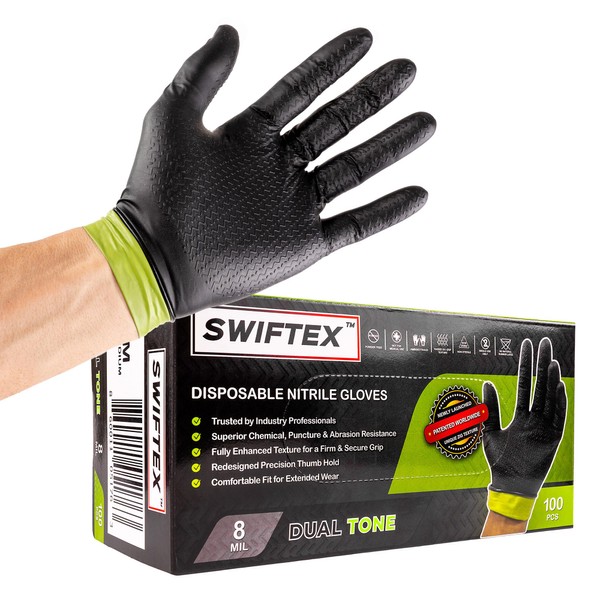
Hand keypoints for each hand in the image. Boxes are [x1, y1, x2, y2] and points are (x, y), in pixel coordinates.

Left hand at [85, 25, 434, 334]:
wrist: (157, 260)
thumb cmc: (155, 192)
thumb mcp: (172, 117)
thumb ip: (202, 73)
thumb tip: (230, 29)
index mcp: (250, 136)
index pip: (301, 89)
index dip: (332, 63)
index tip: (365, 39)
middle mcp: (278, 168)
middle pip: (337, 124)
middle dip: (372, 96)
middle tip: (407, 70)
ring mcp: (294, 206)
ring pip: (355, 169)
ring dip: (390, 146)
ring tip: (424, 123)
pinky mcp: (305, 244)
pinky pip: (356, 225)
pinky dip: (387, 211)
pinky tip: (416, 194)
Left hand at [482, 338, 567, 520]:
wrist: (508, 484)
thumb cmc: (499, 461)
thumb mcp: (489, 431)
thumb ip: (489, 408)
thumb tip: (487, 383)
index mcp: (520, 416)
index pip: (523, 384)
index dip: (525, 365)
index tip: (526, 346)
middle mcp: (534, 418)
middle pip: (539, 385)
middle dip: (540, 364)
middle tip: (543, 343)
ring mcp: (545, 427)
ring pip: (549, 398)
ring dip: (550, 379)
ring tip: (550, 360)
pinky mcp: (553, 439)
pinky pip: (558, 417)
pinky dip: (559, 402)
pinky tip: (558, 386)